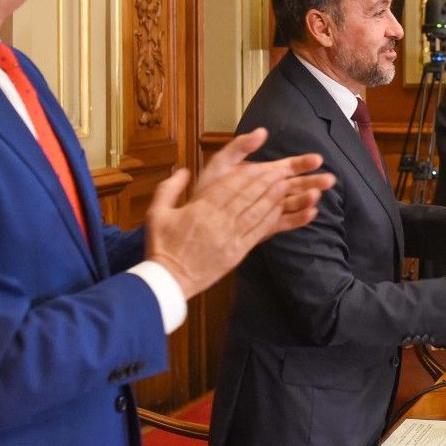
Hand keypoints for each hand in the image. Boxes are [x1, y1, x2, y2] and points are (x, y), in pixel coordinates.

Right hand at [144, 129, 335, 297]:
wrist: (167, 281)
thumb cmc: (161, 246)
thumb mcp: (157, 213)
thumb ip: (170, 189)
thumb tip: (183, 171)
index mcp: (201, 210)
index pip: (230, 186)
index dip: (249, 174)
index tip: (263, 164)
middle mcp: (219, 222)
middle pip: (248, 197)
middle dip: (267, 182)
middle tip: (285, 169)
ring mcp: (230, 238)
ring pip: (257, 213)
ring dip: (274, 198)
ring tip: (288, 184)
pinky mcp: (237, 253)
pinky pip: (258, 233)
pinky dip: (272, 220)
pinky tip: (282, 210)